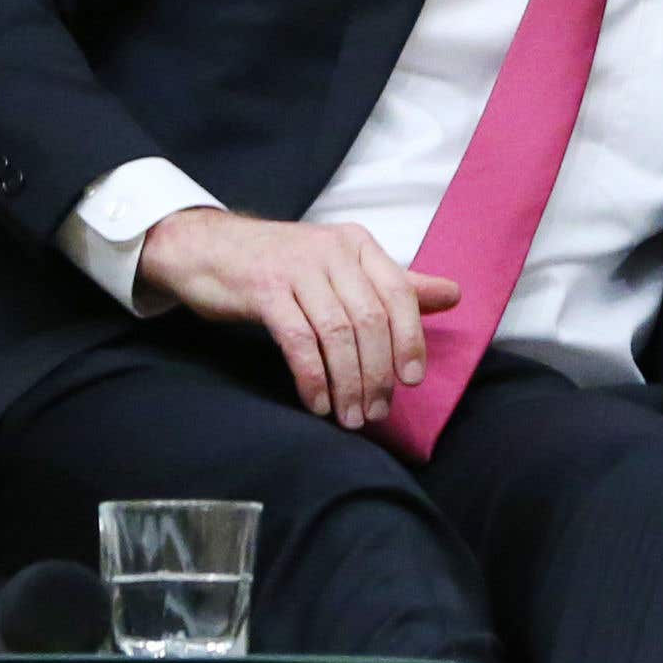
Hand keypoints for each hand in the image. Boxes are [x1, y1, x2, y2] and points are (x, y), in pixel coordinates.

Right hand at [136, 207, 463, 429]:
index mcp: (359, 246)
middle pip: (370, 320)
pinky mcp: (264, 290)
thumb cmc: (284, 265)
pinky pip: (298, 341)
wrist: (208, 248)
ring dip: (348, 382)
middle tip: (376, 411)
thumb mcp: (342, 267)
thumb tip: (454, 294)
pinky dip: (312, 377)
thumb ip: (397, 284)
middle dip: (378, 372)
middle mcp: (333, 252)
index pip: (398, 294)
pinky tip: (317, 402)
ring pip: (337, 334)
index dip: (410, 340)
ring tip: (349, 416)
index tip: (411, 381)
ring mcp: (297, 269)